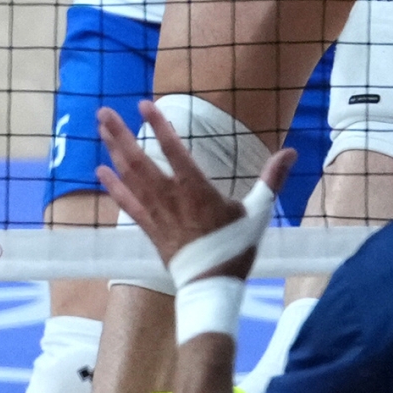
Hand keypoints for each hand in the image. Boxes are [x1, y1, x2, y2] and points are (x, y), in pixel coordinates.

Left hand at [93, 101, 293, 281]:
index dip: (158, 125)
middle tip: (103, 112)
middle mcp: (171, 197)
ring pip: (130, 177)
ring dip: (114, 151)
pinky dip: (113, 187)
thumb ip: (272, 179)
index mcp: (196, 189)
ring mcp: (157, 213)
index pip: (173, 150)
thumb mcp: (258, 212)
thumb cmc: (236, 248)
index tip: (144, 105)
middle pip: (139, 160)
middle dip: (120, 135)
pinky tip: (100, 171)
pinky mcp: (149, 229)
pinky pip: (127, 204)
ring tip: (100, 129)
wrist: (212, 287)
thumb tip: (291, 152)